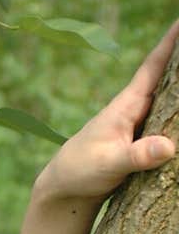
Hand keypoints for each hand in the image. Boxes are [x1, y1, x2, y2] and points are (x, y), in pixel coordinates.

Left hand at [37, 19, 178, 204]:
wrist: (65, 189)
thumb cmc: (80, 171)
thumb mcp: (109, 163)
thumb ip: (136, 155)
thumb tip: (168, 146)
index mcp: (126, 105)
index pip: (153, 67)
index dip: (170, 44)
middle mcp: (135, 110)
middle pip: (168, 79)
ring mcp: (140, 126)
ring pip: (171, 101)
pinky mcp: (143, 143)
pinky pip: (168, 123)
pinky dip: (177, 115)